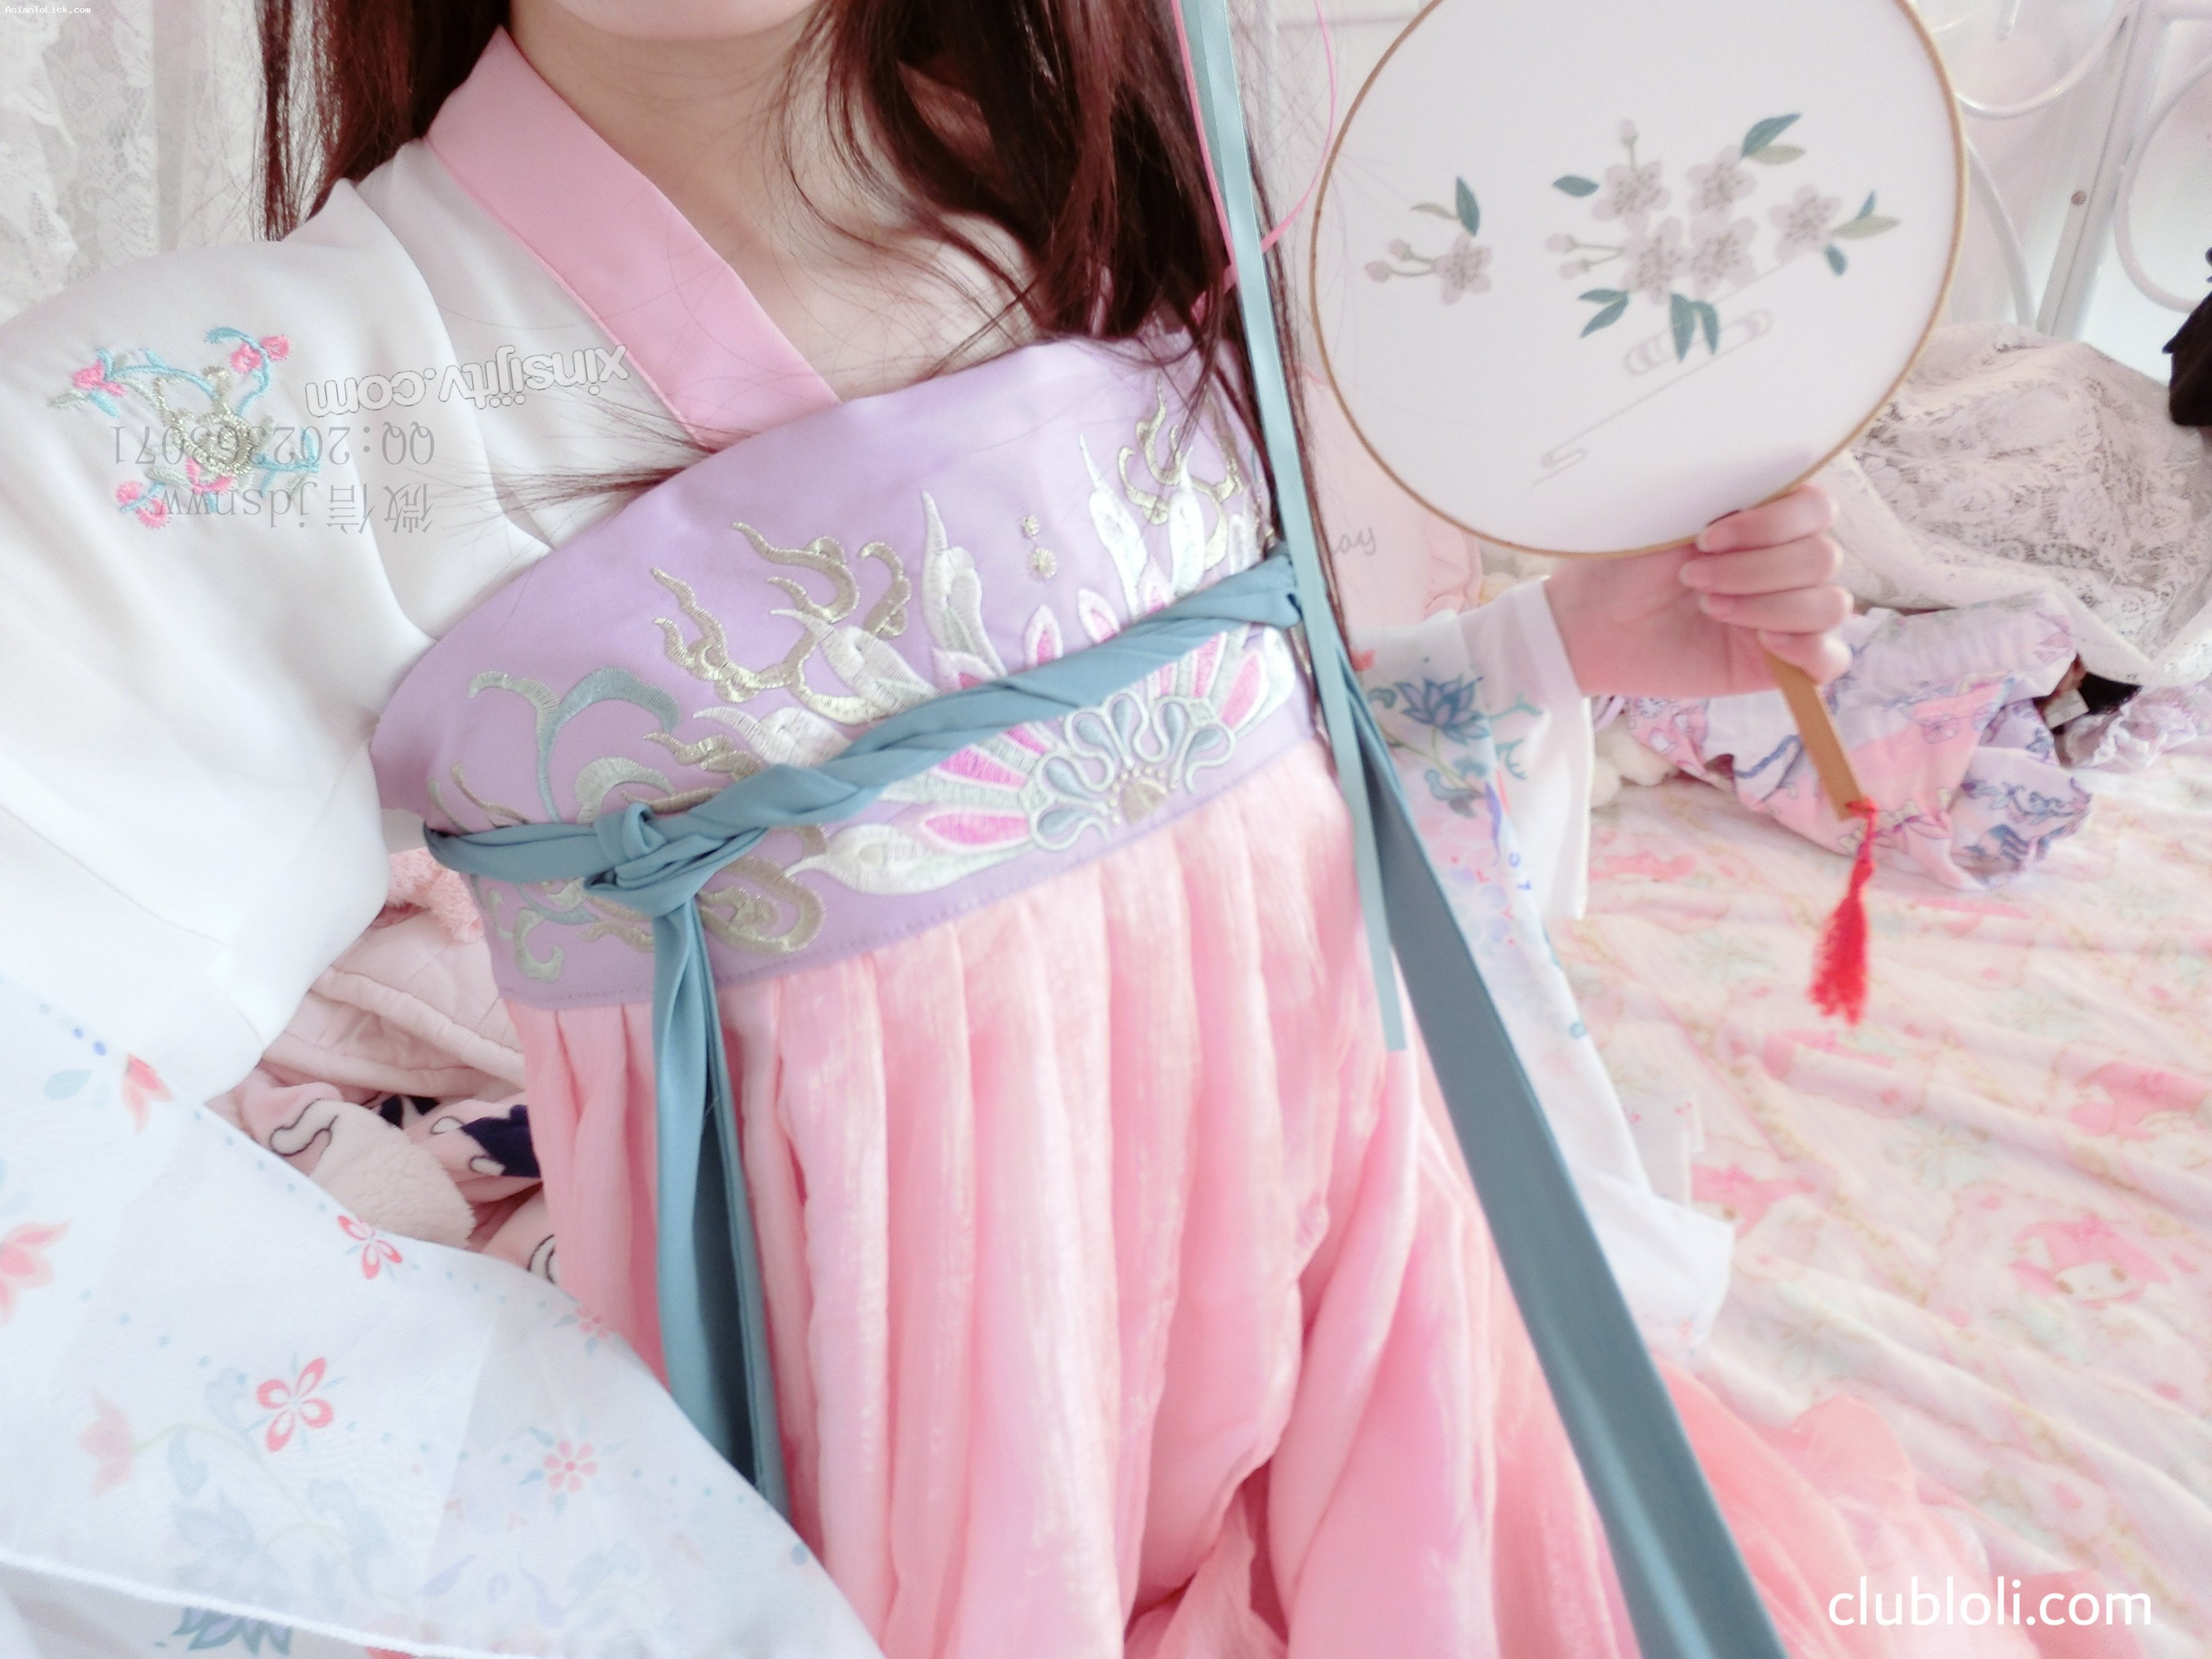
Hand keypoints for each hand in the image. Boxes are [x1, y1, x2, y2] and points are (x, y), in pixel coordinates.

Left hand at [1543, 484, 1852, 699]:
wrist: (1591, 624)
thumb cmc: (1625, 566)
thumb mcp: (1669, 516)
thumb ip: (1725, 495)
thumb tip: (1774, 478)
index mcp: (1766, 518)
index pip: (1817, 508)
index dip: (1770, 525)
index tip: (1706, 536)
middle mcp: (1785, 562)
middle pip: (1823, 557)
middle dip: (1754, 570)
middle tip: (1692, 579)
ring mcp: (1786, 611)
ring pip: (1830, 605)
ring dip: (1769, 606)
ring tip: (1709, 608)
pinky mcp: (1778, 661)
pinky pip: (1831, 659)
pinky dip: (1807, 649)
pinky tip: (1764, 641)